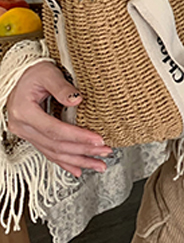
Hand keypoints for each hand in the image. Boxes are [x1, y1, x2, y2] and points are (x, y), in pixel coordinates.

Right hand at [6, 62, 112, 176]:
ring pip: (54, 153)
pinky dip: (65, 162)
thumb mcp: (48, 73)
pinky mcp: (33, 136)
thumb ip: (61, 87)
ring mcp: (27, 133)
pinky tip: (78, 169)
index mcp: (25, 111)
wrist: (19, 76)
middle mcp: (23, 126)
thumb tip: (77, 99)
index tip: (98, 140)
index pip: (55, 129)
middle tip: (105, 152)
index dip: (78, 136)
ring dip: (78, 160)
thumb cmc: (33, 73)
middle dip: (83, 151)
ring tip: (99, 164)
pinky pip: (49, 152)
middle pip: (56, 145)